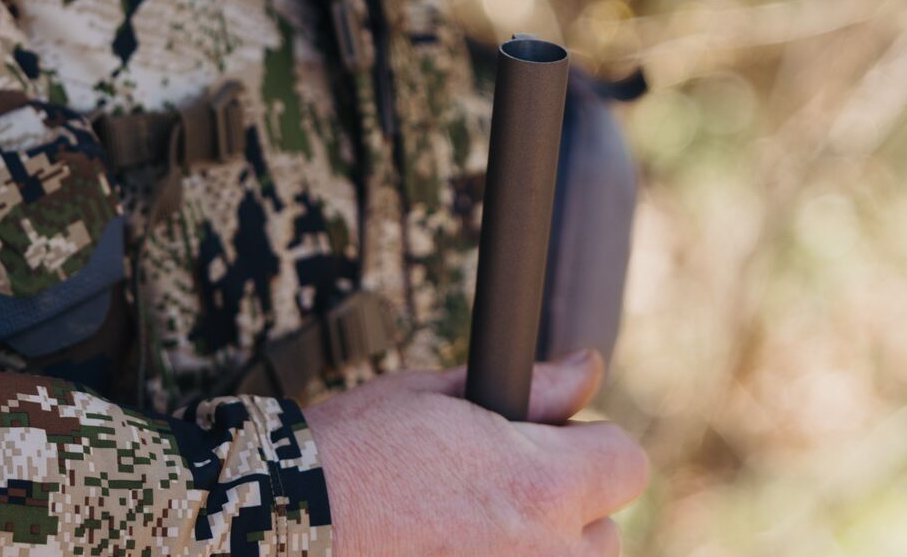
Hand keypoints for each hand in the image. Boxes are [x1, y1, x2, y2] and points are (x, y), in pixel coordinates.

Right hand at [305, 349, 645, 556]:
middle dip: (563, 510)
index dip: (589, 446)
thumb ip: (532, 391)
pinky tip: (444, 547)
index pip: (625, 462)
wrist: (281, 525)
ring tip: (464, 531)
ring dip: (535, 550)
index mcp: (540, 485)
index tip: (554, 444)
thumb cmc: (352, 453)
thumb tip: (585, 368)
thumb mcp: (436, 397)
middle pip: (602, 532)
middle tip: (495, 493)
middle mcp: (543, 554)